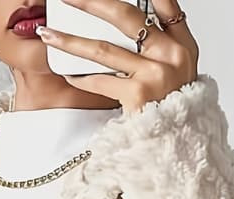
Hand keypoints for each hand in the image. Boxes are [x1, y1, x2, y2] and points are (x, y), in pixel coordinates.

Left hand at [36, 0, 198, 113]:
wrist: (178, 149)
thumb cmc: (174, 114)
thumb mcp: (178, 75)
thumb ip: (160, 48)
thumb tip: (126, 27)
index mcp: (184, 46)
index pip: (165, 4)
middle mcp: (172, 55)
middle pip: (126, 17)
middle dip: (91, 3)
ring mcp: (156, 74)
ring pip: (104, 49)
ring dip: (70, 40)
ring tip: (49, 34)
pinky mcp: (138, 96)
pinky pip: (100, 81)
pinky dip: (80, 78)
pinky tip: (65, 73)